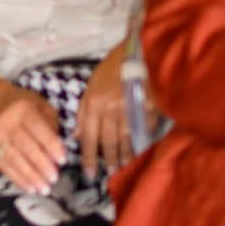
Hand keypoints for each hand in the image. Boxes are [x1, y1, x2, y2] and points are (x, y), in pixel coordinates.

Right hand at [0, 83, 65, 194]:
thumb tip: (61, 150)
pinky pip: (5, 167)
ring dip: (30, 176)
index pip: (37, 128)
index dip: (50, 145)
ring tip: (44, 189)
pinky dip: (18, 179)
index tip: (63, 160)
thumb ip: (52, 126)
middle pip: (24, 145)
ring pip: (13, 159)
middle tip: (54, 178)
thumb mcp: (42, 108)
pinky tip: (31, 188)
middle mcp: (6, 123)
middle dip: (40, 164)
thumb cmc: (27, 109)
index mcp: (22, 109)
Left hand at [77, 43, 132, 179]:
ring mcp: (128, 109)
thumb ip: (85, 111)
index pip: (89, 137)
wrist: (138, 51)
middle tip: (111, 174)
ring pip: (125, 139)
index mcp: (93, 103)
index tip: (89, 174)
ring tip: (125, 167)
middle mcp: (108, 108)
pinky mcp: (146, 108)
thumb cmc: (114, 68)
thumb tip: (77, 135)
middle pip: (107, 142)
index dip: (89, 157)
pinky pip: (142, 131)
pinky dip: (141, 143)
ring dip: (125, 156)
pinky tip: (140, 152)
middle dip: (109, 160)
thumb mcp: (93, 85)